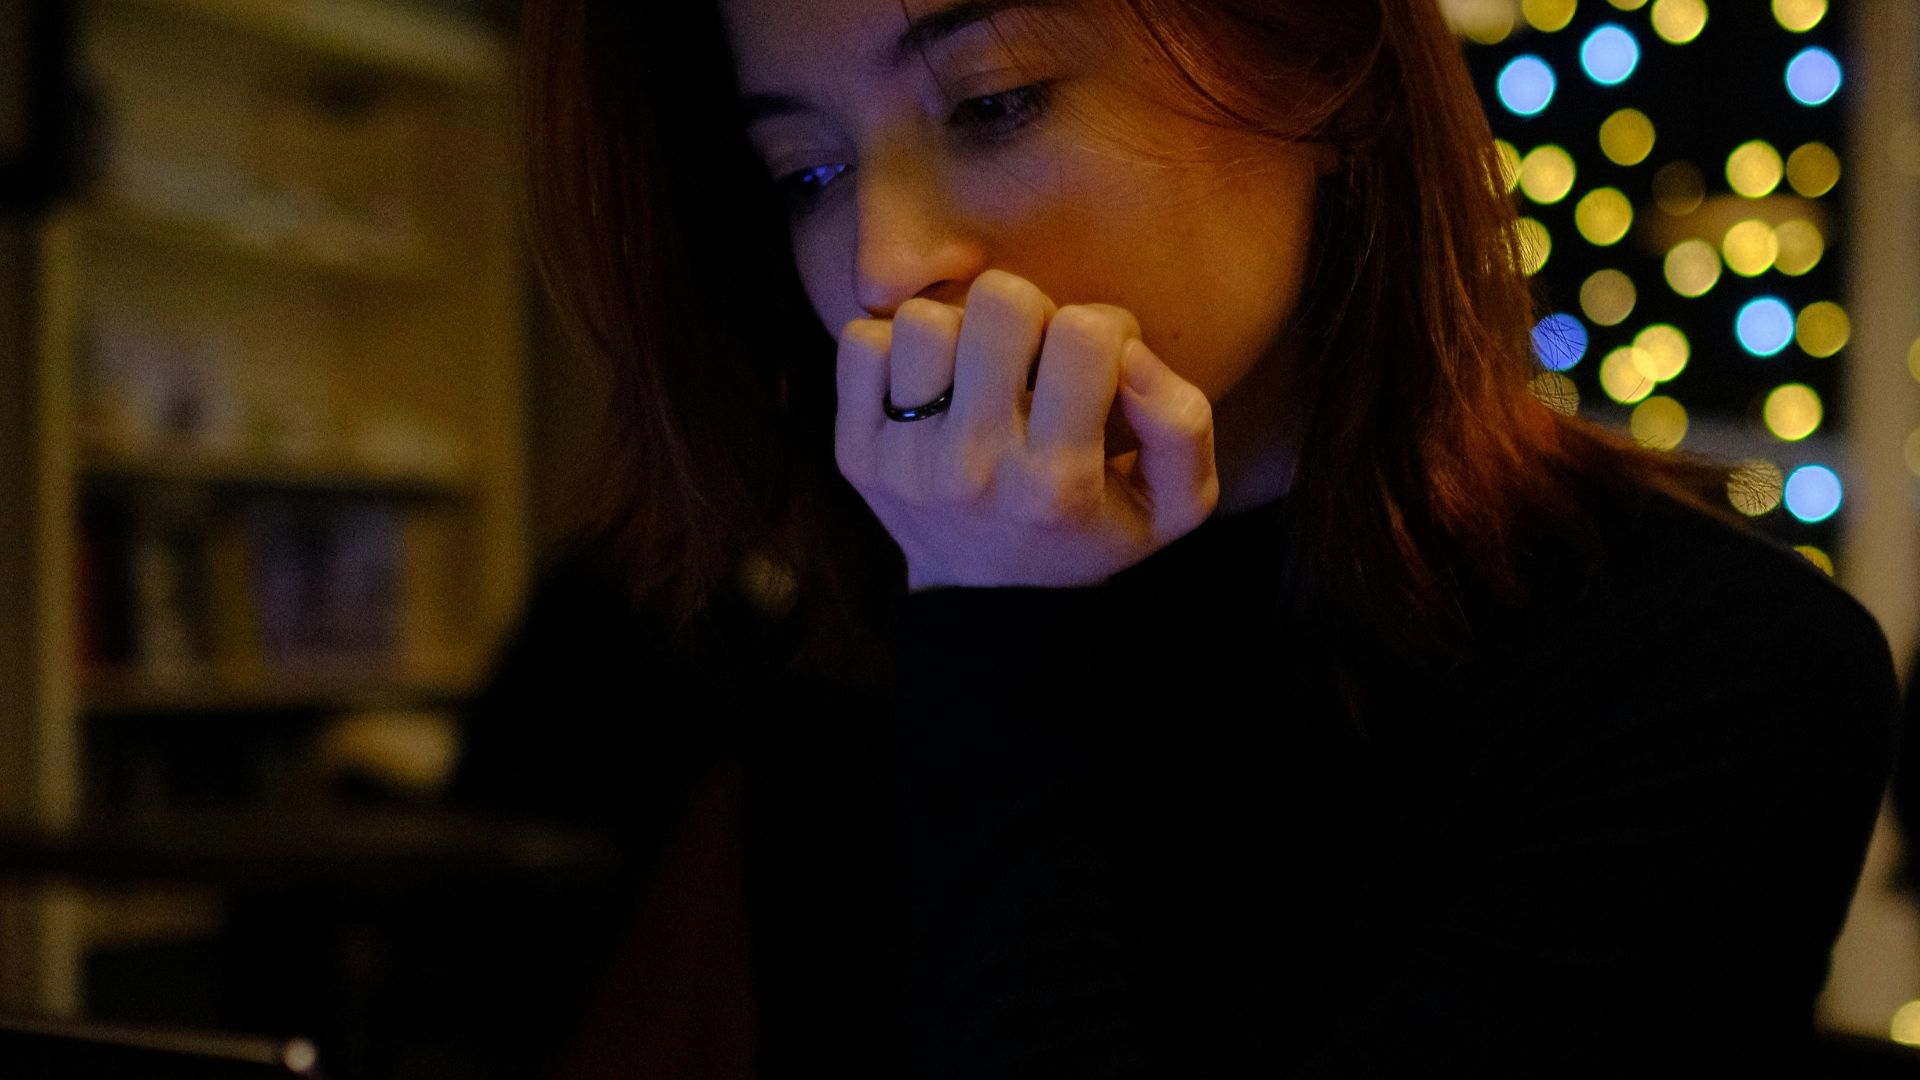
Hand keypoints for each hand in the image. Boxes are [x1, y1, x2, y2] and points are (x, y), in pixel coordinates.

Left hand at [834, 269, 1218, 590]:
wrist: (990, 604)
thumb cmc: (1091, 533)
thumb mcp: (1173, 506)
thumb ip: (1182, 424)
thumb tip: (1131, 352)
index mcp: (1056, 483)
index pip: (1085, 333)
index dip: (1104, 329)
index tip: (1095, 366)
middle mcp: (973, 470)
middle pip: (999, 302)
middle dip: (1029, 315)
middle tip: (1033, 358)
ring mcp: (904, 463)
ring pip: (924, 319)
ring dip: (959, 332)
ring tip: (977, 373)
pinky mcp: (854, 453)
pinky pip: (860, 341)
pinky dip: (894, 351)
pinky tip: (929, 385)